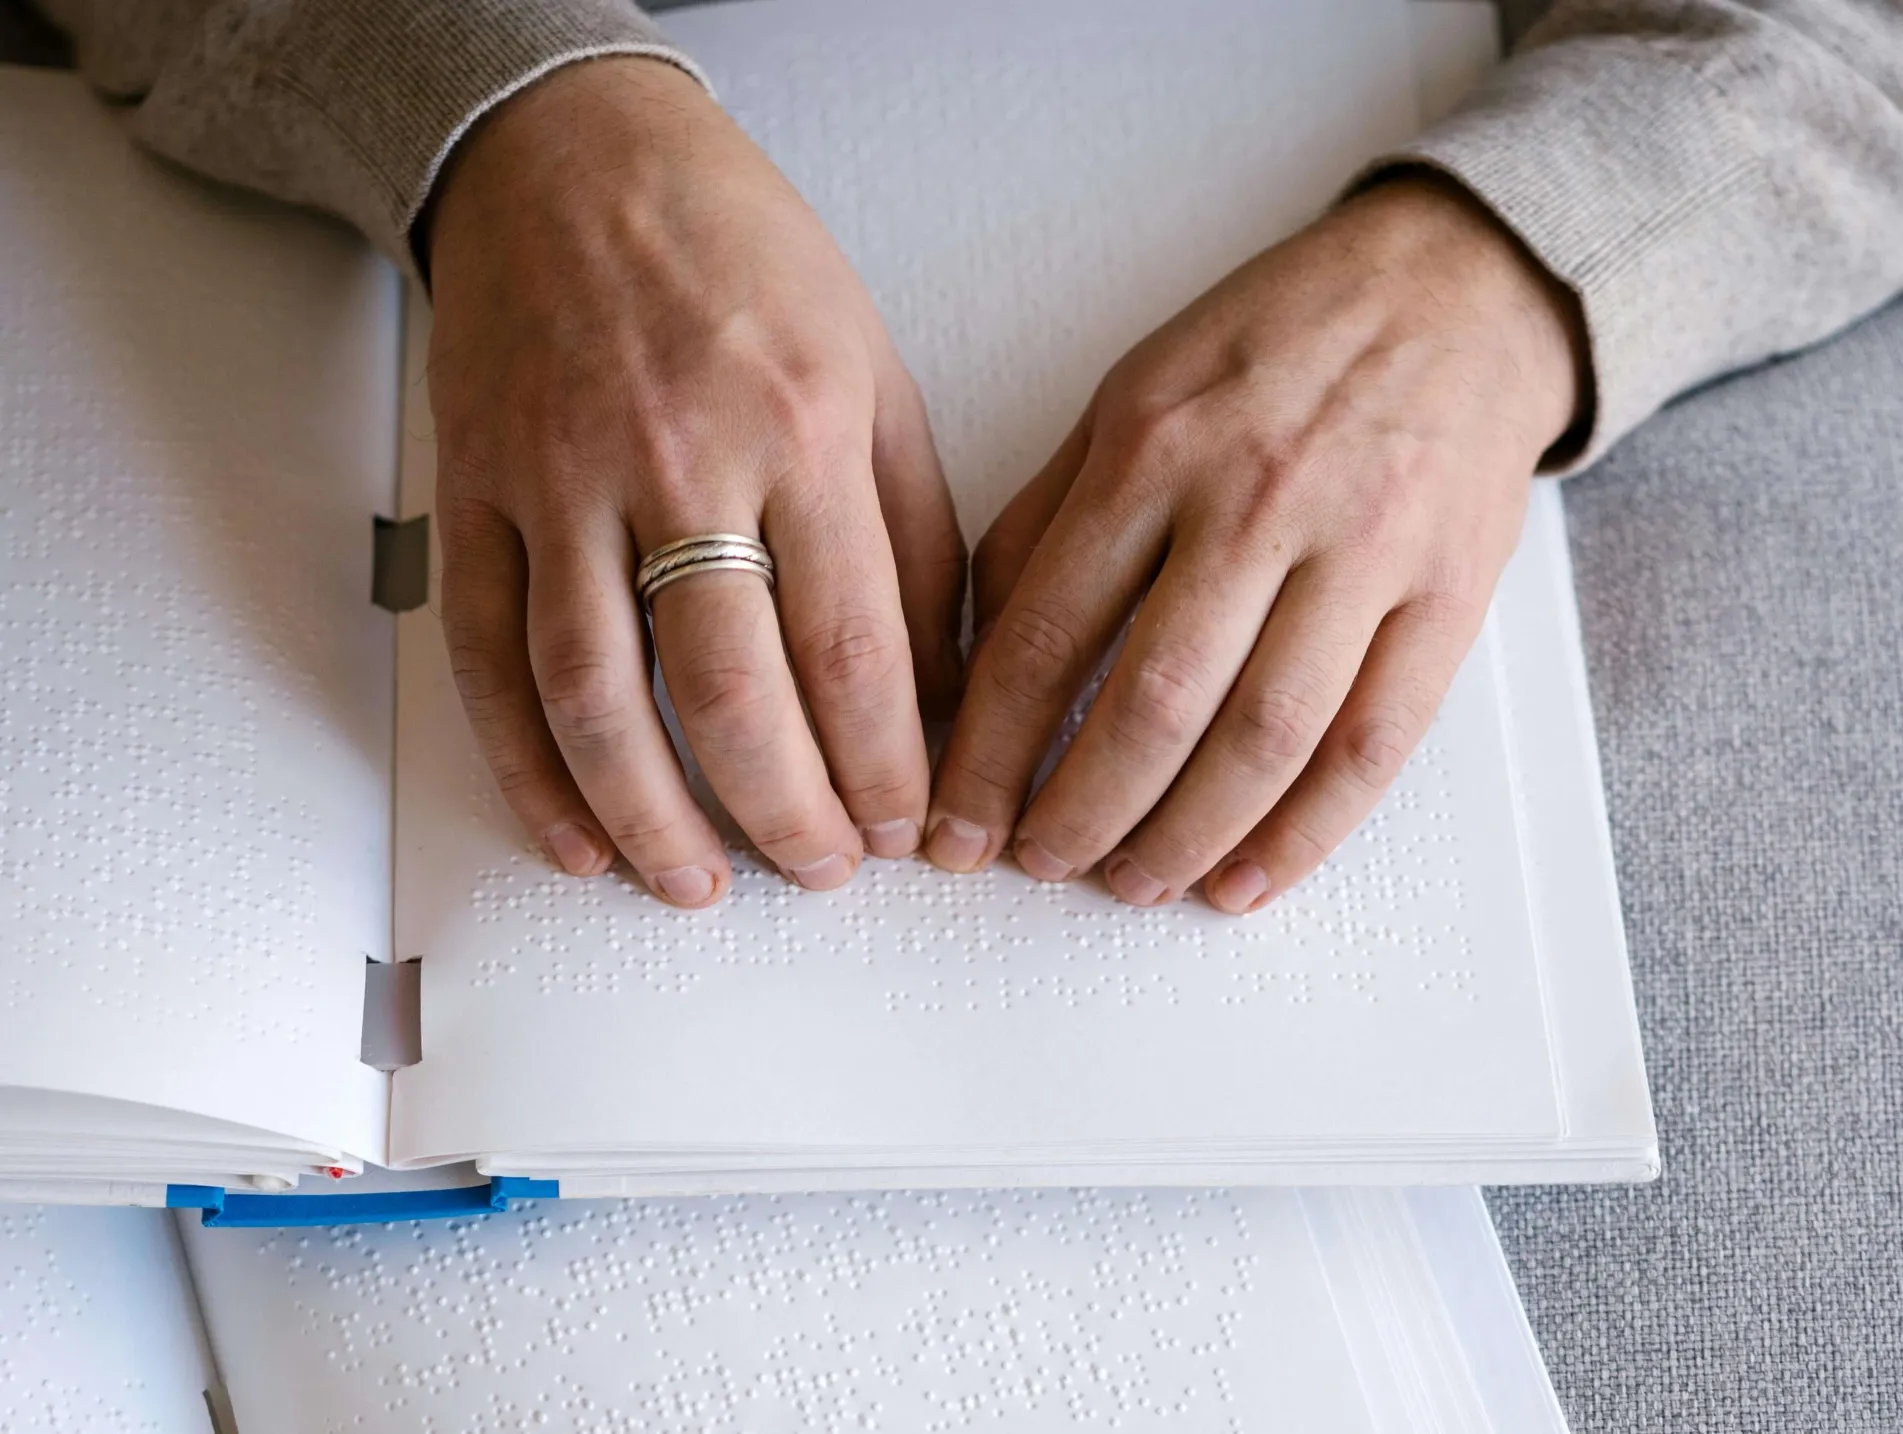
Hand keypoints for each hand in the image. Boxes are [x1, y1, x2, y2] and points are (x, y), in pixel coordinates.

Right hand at [426, 59, 965, 906]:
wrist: (572, 156)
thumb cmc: (740, 259)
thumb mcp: (876, 374)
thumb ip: (916, 539)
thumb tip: (937, 696)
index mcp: (803, 426)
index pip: (854, 646)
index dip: (885, 767)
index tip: (908, 831)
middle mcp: (679, 457)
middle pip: (730, 690)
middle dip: (786, 814)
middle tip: (822, 871)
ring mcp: (561, 479)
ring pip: (597, 694)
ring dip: (650, 817)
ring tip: (698, 886)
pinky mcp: (475, 493)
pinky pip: (488, 656)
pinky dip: (525, 766)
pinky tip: (574, 834)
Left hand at [925, 174, 1584, 911]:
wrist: (1455, 289)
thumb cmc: (1273, 347)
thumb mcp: (1131, 393)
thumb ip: (1047, 517)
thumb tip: (972, 655)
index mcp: (1154, 447)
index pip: (1045, 633)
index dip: (990, 751)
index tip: (958, 824)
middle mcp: (1256, 500)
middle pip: (1154, 702)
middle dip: (1080, 812)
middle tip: (1039, 867)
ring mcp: (1362, 551)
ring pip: (1264, 738)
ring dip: (1185, 836)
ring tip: (1131, 884)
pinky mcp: (1446, 597)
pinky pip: (1372, 743)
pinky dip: (1305, 832)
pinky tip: (1246, 879)